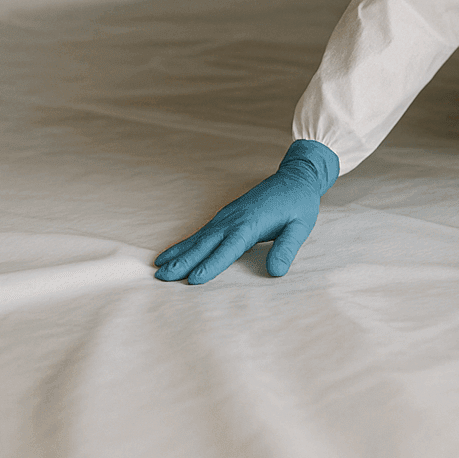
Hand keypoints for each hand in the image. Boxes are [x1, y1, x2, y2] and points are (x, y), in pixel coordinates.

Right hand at [155, 139, 338, 283]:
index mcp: (252, 222)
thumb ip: (288, 247)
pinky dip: (185, 244)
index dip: (213, 263)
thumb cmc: (299, 203)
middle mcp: (234, 219)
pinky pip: (202, 233)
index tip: (194, 279)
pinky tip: (172, 254)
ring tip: (158, 268)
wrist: (294, 178)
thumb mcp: (301, 225)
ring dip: (179, 253)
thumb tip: (276, 272)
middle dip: (184, 261)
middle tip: (162, 277)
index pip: (230, 247)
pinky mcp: (225, 217)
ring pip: (199, 238)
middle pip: (206, 243)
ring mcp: (227, 217)